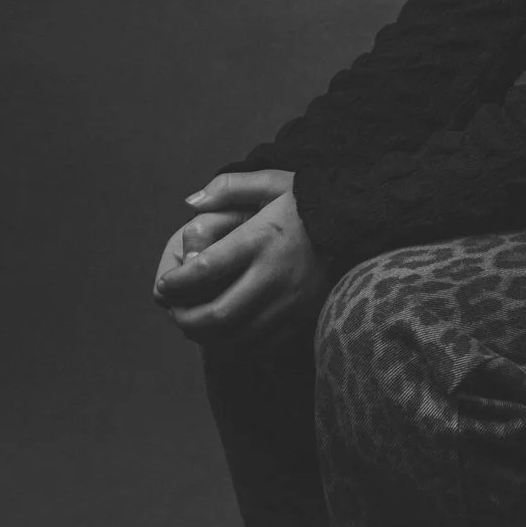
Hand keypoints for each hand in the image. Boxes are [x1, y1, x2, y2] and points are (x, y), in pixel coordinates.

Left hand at [153, 182, 332, 348]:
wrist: (362, 224)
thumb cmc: (311, 201)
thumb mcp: (274, 181)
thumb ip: (229, 187)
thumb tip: (190, 203)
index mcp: (261, 239)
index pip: (205, 270)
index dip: (175, 284)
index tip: (163, 285)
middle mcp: (275, 274)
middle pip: (218, 314)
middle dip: (186, 319)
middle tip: (174, 313)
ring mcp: (292, 302)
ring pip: (238, 336)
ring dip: (208, 337)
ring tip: (194, 325)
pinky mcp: (305, 318)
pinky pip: (264, 345)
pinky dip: (238, 345)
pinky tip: (227, 334)